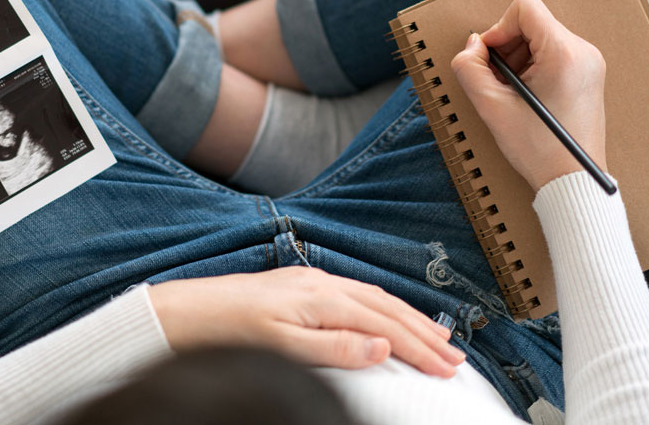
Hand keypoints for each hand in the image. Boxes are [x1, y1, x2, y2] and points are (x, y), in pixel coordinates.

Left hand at [147, 267, 464, 375]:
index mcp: (323, 298)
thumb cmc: (232, 331)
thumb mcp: (284, 346)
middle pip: (387, 308)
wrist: (193, 311)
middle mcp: (323, 284)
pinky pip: (358, 294)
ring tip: (436, 336)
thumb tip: (383, 346)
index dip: (420, 348)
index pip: (385, 326)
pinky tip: (388, 317)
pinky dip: (383, 308)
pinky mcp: (303, 286)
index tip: (446, 368)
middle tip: (455, 356)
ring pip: (375, 298)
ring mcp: (314, 282)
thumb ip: (335, 346)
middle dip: (425, 332)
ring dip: (409, 317)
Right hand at [450, 0, 607, 190]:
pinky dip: (531, 68)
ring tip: (511, 94)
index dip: (498, 29)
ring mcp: (589, 63)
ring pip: (540, 38)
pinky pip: (552, 54)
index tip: (490, 59)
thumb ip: (469, 68)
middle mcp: (583, 51)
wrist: (572, 181)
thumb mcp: (491, 106)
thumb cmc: (538, 148)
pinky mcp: (587, 75)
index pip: (525, 7)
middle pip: (531, 22)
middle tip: (497, 82)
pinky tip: (525, 97)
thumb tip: (472, 45)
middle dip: (506, 47)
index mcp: (564, 53)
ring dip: (517, 59)